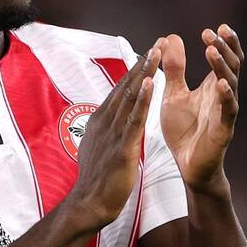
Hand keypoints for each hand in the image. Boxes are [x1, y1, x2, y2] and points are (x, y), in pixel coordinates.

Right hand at [67, 47, 159, 225]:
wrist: (88, 204)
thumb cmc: (96, 180)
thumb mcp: (98, 147)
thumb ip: (103, 131)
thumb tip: (104, 121)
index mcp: (100, 120)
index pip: (121, 90)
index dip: (136, 70)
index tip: (150, 52)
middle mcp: (105, 121)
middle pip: (126, 87)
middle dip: (143, 63)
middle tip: (158, 42)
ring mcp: (112, 133)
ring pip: (130, 97)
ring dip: (144, 73)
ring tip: (156, 52)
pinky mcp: (121, 148)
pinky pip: (134, 120)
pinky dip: (142, 100)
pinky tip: (150, 84)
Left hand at [157, 24, 242, 193]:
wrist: (188, 165)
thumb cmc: (184, 130)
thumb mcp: (173, 94)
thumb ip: (173, 69)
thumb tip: (169, 38)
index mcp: (213, 86)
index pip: (224, 58)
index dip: (224, 43)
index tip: (215, 28)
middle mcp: (223, 95)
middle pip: (232, 66)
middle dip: (224, 48)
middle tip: (212, 33)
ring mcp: (225, 112)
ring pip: (230, 84)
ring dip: (222, 66)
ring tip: (212, 50)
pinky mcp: (223, 129)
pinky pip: (228, 110)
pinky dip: (225, 96)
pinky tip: (220, 84)